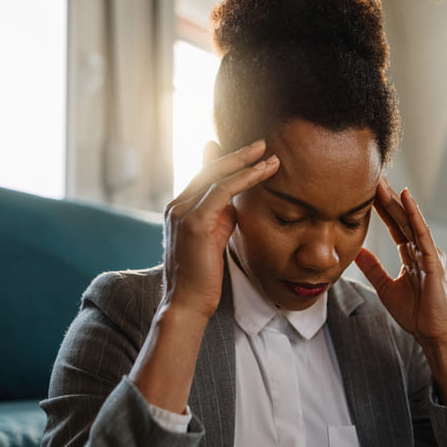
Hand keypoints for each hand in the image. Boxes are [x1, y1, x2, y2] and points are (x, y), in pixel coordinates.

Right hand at [161, 141, 278, 320]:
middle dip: (238, 155)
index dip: (229, 163)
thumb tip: (235, 202)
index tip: (250, 153)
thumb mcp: (214, 240)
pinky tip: (263, 171)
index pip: (206, 177)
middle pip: (210, 170)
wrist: (188, 302)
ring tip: (270, 155)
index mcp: (180, 209)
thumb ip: (221, 217)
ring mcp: (182, 211)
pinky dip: (245, 178)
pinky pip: (223, 191)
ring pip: (217, 176)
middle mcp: (177, 205)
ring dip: (246, 163)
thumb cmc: (204, 276)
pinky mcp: (194, 221)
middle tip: (263, 144)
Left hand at [355, 179, 446, 402]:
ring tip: (383, 181)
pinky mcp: (434, 261)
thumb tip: (357, 251)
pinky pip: (421, 233)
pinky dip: (414, 214)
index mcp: (412, 255)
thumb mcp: (386, 287)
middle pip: (402, 218)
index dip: (381, 208)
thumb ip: (373, 268)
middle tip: (372, 176)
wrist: (433, 334)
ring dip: (396, 200)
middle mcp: (422, 250)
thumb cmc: (416, 314)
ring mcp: (429, 253)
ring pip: (410, 221)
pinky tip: (405, 198)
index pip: (394, 225)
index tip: (366, 190)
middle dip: (387, 198)